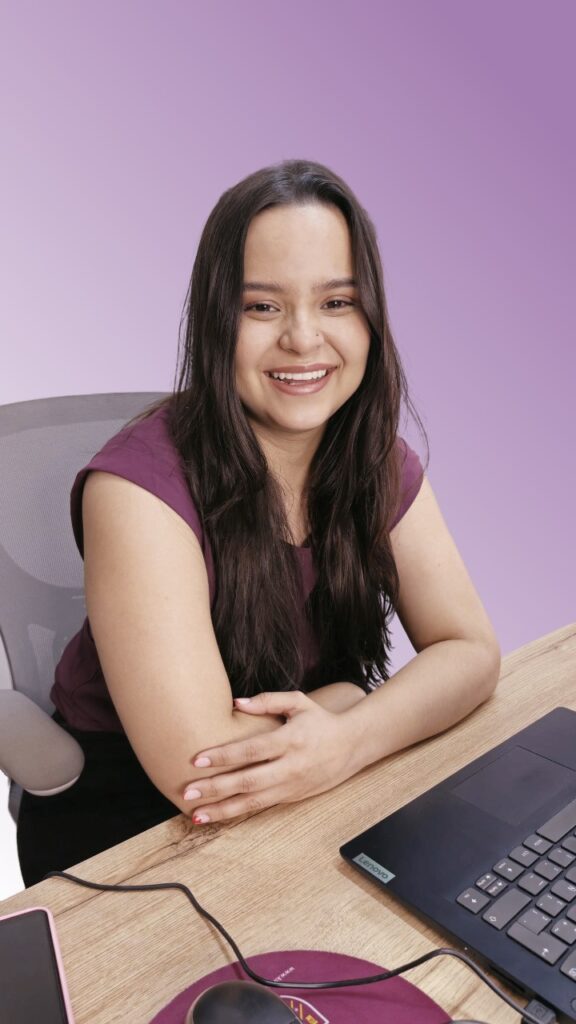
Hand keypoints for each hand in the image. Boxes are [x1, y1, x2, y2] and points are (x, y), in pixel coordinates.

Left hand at [182, 690, 359, 823]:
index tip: (197, 760)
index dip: (224, 756)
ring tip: (197, 815)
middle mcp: (290, 767)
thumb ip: (267, 700)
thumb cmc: (321, 720)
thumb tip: (236, 703)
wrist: (352, 745)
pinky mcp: (292, 797)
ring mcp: (291, 786)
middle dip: (215, 789)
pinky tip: (219, 816)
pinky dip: (238, 813)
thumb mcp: (299, 702)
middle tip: (187, 793)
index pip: (251, 751)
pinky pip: (261, 807)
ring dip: (223, 810)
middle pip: (248, 781)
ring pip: (253, 802)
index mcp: (290, 740)